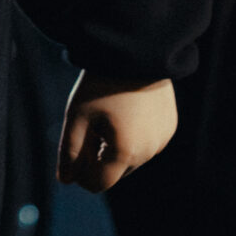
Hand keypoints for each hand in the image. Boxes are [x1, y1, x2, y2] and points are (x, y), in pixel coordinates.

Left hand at [58, 73, 176, 191]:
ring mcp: (162, 140)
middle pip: (116, 172)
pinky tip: (125, 111)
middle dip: (98, 159)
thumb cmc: (102, 84)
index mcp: (125, 152)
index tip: (73, 153)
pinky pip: (147, 143)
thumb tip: (66, 180)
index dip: (81, 175)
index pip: (99, 183)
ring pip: (132, 159)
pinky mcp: (170, 127)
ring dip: (116, 148)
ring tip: (108, 115)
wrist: (136, 51)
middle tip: (89, 127)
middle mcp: (149, 152)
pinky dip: (134, 136)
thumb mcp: (77, 116)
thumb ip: (69, 151)